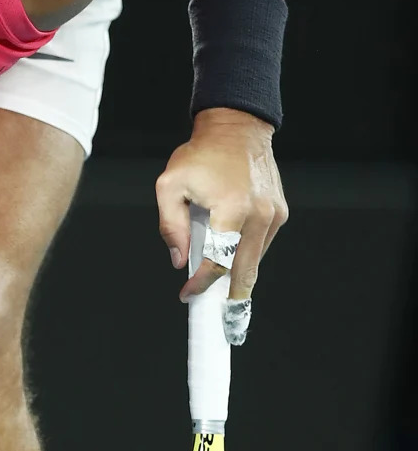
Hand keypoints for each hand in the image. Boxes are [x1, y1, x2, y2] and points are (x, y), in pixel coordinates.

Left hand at [155, 108, 287, 300]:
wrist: (237, 129)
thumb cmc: (201, 154)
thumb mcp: (170, 185)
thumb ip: (171, 226)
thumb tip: (179, 261)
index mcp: (232, 209)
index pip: (218, 262)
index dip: (201, 284)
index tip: (188, 294)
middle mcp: (258, 215)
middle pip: (244, 271)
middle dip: (231, 299)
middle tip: (220, 322)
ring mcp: (274, 215)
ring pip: (253, 260)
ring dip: (237, 276)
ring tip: (220, 291)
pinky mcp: (280, 213)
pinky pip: (260, 244)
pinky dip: (245, 255)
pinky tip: (231, 257)